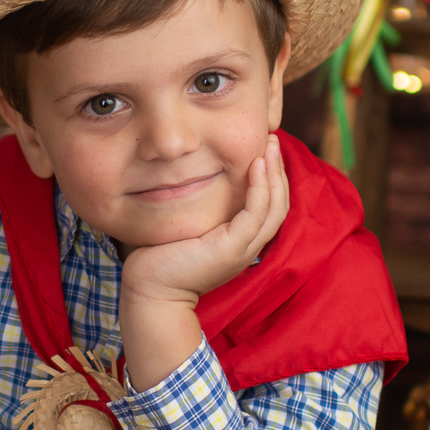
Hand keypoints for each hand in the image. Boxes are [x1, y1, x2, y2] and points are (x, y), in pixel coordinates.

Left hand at [122, 134, 289, 306]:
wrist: (151, 291)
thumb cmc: (160, 258)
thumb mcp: (187, 227)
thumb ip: (199, 208)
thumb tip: (191, 176)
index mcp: (240, 242)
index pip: (269, 206)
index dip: (271, 177)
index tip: (263, 149)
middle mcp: (248, 246)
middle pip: (278, 203)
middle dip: (278, 169)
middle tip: (272, 138)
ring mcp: (243, 249)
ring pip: (274, 207)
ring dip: (275, 173)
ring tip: (270, 144)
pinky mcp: (232, 248)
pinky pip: (256, 213)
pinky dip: (260, 188)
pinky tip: (256, 165)